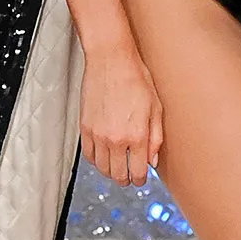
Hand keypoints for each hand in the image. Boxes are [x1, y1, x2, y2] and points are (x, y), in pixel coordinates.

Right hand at [79, 43, 162, 186]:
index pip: (138, 172)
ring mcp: (98, 135)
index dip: (140, 179)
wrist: (111, 60)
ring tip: (116, 168)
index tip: (140, 179)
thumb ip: (155, 138)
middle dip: (126, 179)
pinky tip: (103, 156)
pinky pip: (88, 155)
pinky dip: (96, 160)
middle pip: (118, 174)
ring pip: (102, 168)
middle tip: (129, 177)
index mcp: (137, 135)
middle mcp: (116, 139)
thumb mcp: (156, 108)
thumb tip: (152, 160)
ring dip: (110, 172)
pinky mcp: (85, 127)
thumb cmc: (136, 78)